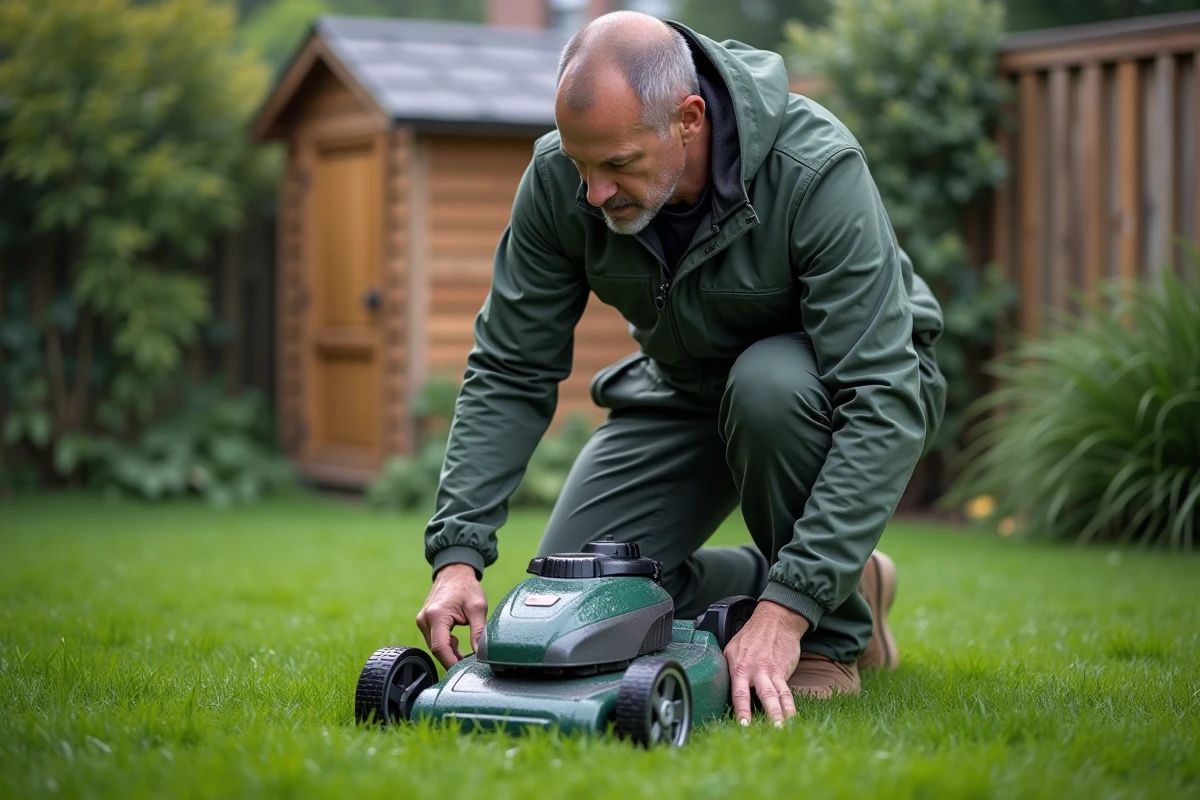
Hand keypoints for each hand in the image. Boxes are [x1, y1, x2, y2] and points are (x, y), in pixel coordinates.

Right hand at [415, 563, 487, 669]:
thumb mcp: (477, 608)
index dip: (452, 662)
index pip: (440, 648)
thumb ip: (479, 631)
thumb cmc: (466, 587)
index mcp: (436, 615)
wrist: (454, 572)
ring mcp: (422, 621)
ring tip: (466, 653)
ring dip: (450, 653)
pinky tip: (458, 644)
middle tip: (470, 665)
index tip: (464, 671)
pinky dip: (446, 646)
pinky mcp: (425, 622)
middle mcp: (425, 619)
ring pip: (435, 646)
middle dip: (452, 660)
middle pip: (437, 650)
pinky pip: (434, 640)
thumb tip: (481, 654)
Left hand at [723, 600, 809, 726]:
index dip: (742, 710)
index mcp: (739, 668)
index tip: (744, 725)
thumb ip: (728, 668)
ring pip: (779, 696)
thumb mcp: (731, 649)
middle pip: (764, 697)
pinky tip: (792, 718)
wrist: (775, 620)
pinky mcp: (783, 672)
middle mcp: (756, 671)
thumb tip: (718, 687)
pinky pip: (787, 692)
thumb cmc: (751, 636)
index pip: (739, 693)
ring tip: (785, 729)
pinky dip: (790, 706)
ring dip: (783, 714)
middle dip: (768, 715)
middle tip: (772, 731)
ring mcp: (772, 672)